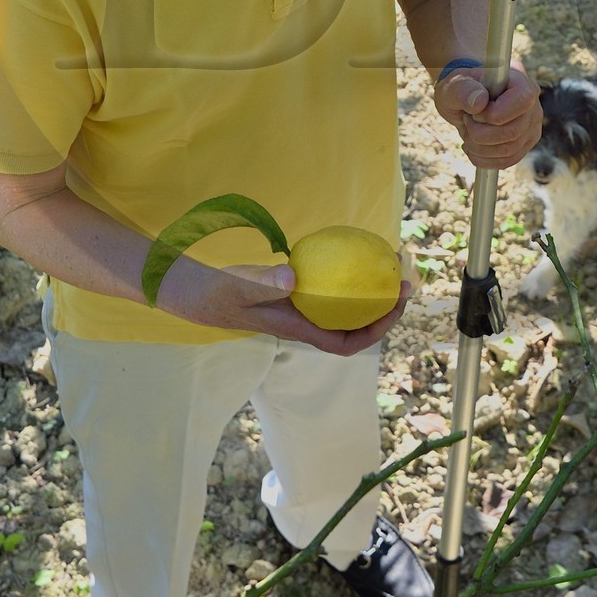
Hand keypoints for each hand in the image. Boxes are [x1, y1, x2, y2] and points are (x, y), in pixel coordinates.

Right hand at [155, 259, 412, 354]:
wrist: (192, 292)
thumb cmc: (215, 292)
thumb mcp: (237, 284)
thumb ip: (262, 281)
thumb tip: (295, 277)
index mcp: (295, 329)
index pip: (344, 344)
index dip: (374, 331)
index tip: (394, 306)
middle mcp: (302, 323)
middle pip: (352, 327)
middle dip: (382, 310)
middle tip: (404, 281)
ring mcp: (298, 311)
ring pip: (342, 309)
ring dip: (367, 294)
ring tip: (386, 266)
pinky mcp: (291, 296)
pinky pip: (327, 291)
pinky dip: (344, 278)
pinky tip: (349, 252)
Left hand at [435, 61, 541, 168]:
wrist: (467, 100)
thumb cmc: (461, 89)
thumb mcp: (453, 85)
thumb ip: (463, 89)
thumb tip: (480, 102)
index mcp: (521, 82)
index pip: (522, 101)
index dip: (494, 113)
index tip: (474, 112)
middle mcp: (533, 105)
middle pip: (513, 132)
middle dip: (480, 133)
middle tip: (467, 121)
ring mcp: (532, 127)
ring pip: (509, 151)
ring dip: (479, 147)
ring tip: (468, 131)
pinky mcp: (524, 145)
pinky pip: (507, 161)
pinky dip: (483, 158)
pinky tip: (472, 146)